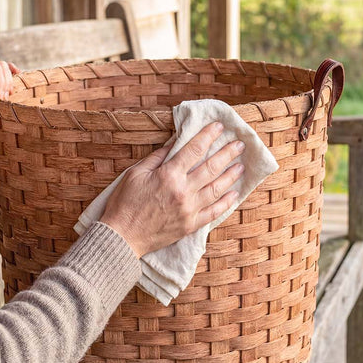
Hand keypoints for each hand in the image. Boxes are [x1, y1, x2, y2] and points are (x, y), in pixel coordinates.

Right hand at [99, 122, 245, 256]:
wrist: (122, 236)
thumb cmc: (124, 203)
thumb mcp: (135, 173)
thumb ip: (157, 157)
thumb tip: (174, 143)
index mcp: (169, 175)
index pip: (194, 149)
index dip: (208, 135)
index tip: (219, 127)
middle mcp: (183, 191)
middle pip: (211, 168)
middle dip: (227, 153)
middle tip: (239, 144)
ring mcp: (189, 209)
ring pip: (217, 189)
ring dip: (230, 176)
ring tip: (241, 166)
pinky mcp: (190, 225)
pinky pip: (213, 212)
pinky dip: (225, 203)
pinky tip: (234, 194)